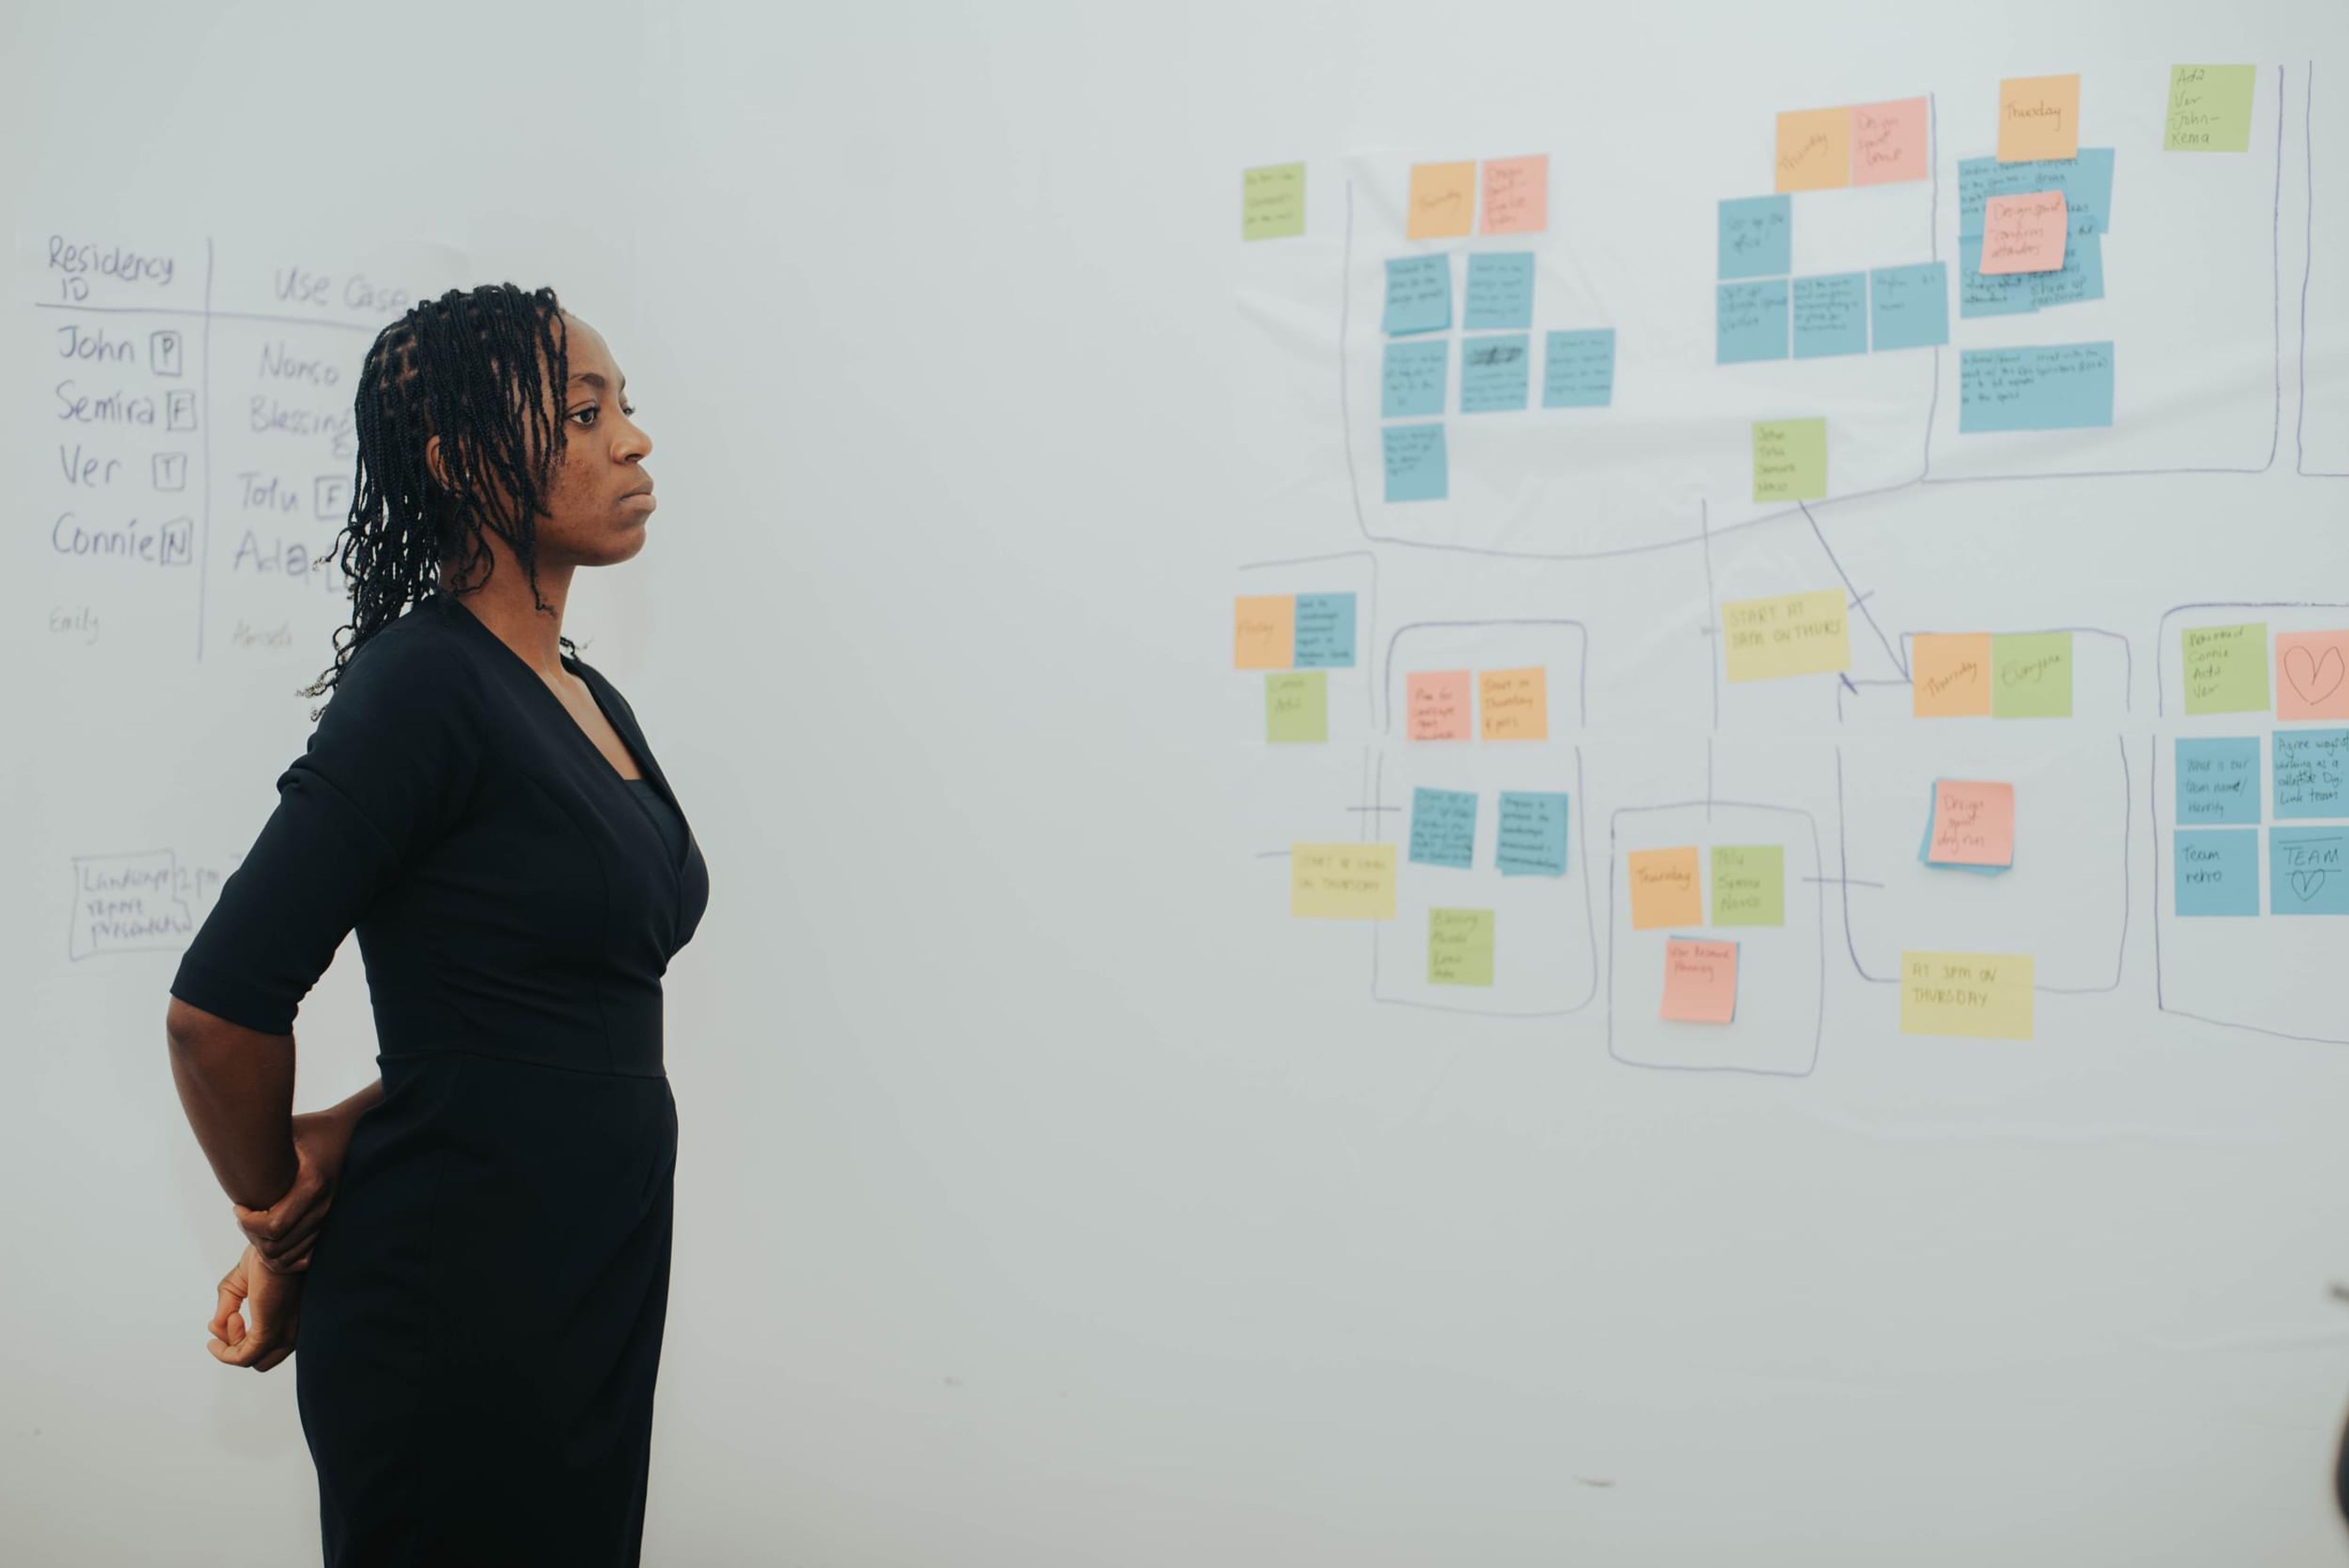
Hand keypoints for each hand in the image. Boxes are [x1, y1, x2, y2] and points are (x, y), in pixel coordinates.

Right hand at [208, 1243, 301, 1370]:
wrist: (278, 1245)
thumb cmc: (265, 1260)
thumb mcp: (239, 1284)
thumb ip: (226, 1306)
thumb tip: (215, 1327)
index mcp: (290, 1321)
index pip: (267, 1348)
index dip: (242, 1337)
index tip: (230, 1316)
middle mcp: (291, 1331)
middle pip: (262, 1360)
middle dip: (236, 1345)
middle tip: (229, 1318)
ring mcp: (283, 1334)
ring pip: (252, 1360)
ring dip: (231, 1343)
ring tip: (231, 1315)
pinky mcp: (270, 1332)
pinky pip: (243, 1357)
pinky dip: (227, 1348)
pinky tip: (229, 1319)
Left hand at [233, 1107, 354, 1273]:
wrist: (347, 1130)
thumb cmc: (311, 1128)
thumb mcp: (286, 1130)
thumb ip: (262, 1142)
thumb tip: (226, 1145)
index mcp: (312, 1184)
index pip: (273, 1227)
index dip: (247, 1222)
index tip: (237, 1206)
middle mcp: (323, 1205)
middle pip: (277, 1246)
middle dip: (252, 1235)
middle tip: (243, 1215)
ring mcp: (327, 1215)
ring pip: (288, 1254)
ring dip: (265, 1244)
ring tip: (255, 1222)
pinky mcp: (328, 1220)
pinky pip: (303, 1255)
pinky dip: (282, 1251)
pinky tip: (271, 1231)